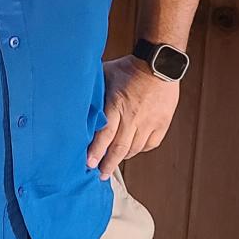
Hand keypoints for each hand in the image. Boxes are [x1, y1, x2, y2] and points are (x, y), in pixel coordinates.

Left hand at [87, 56, 180, 179]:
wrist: (159, 63)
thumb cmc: (128, 68)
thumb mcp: (105, 76)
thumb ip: (94, 93)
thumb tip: (75, 103)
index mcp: (116, 104)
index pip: (105, 135)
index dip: (96, 152)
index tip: (88, 165)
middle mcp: (133, 116)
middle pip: (119, 148)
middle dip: (108, 165)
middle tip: (100, 175)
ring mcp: (149, 121)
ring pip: (135, 149)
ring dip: (123, 158)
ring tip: (113, 163)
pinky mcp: (162, 123)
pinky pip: (150, 144)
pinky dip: (140, 149)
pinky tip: (132, 149)